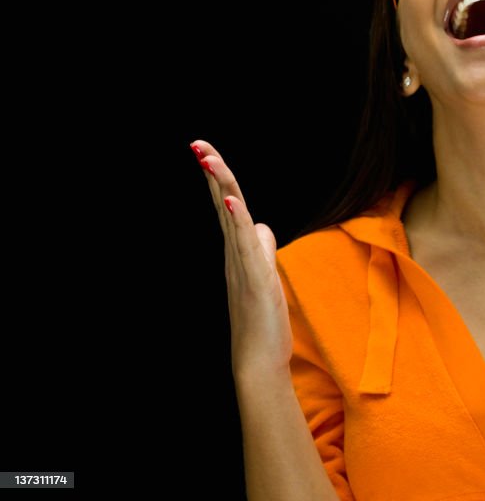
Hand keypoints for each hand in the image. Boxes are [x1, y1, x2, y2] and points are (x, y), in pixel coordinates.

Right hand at [192, 140, 292, 385]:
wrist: (258, 362)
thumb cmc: (261, 322)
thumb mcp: (265, 276)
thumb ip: (261, 249)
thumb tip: (261, 227)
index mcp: (237, 252)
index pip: (226, 206)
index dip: (215, 178)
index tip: (205, 151)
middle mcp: (234, 254)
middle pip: (223, 202)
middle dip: (212, 171)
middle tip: (197, 143)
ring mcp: (242, 264)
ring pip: (230, 216)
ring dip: (220, 185)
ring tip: (208, 158)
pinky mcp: (254, 277)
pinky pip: (244, 242)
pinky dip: (237, 219)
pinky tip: (229, 200)